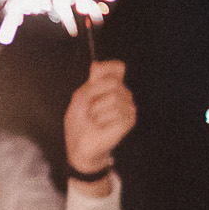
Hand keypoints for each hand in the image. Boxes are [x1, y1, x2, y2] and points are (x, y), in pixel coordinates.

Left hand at [65, 60, 135, 184]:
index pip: (117, 68)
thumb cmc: (79, 121)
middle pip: (113, 82)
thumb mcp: (80, 97)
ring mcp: (127, 108)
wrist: (81, 144)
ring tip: (94, 119)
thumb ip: (91, 82)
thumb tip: (96, 65)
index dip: (108, 68)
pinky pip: (116, 112)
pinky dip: (102, 120)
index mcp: (111, 88)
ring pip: (114, 97)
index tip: (94, 75)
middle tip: (89, 108)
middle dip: (94, 94)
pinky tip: (101, 127)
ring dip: (96, 110)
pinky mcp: (128, 121)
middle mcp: (122, 95)